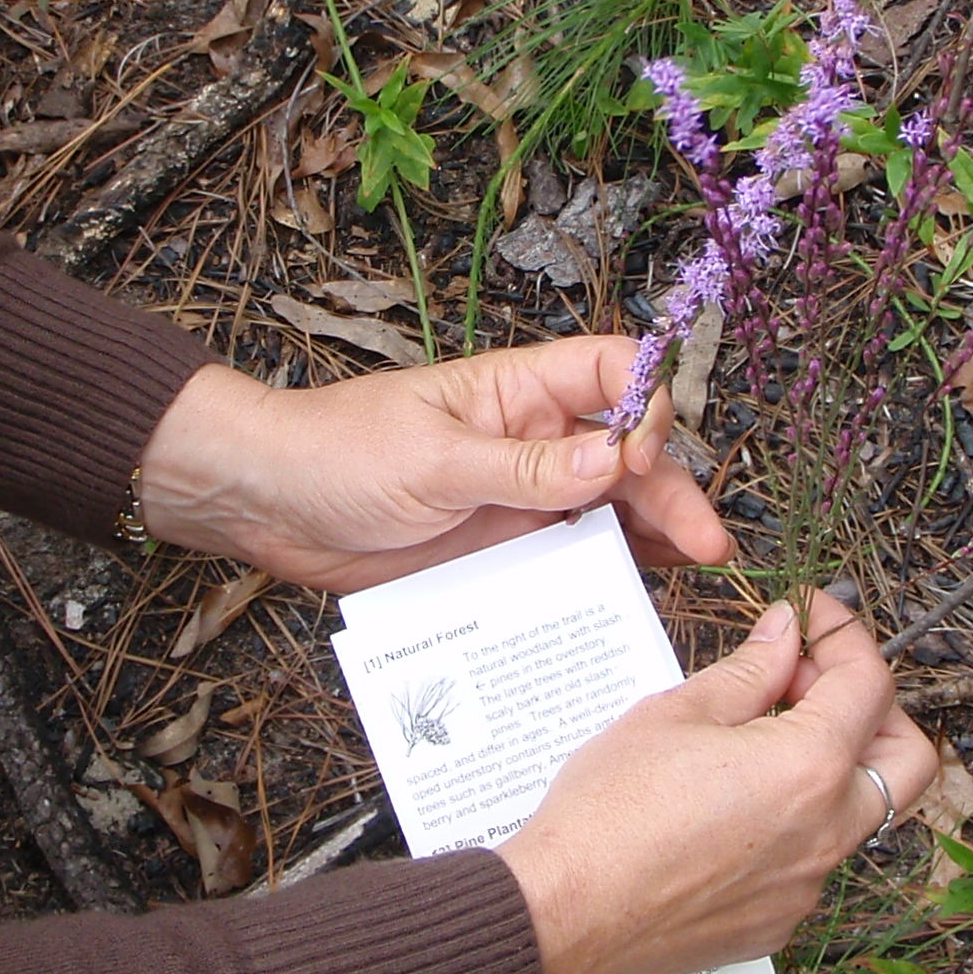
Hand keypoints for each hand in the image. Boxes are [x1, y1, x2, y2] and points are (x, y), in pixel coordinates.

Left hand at [133, 345, 731, 591]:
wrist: (267, 504)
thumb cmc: (335, 454)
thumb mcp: (432, 460)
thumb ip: (525, 465)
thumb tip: (616, 457)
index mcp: (517, 390)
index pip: (612, 371)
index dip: (645, 404)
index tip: (642, 454)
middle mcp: (533, 440)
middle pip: (630, 454)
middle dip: (673, 491)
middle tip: (705, 543)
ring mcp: (522, 498)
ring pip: (611, 512)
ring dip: (654, 537)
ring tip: (692, 573)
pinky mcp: (503, 551)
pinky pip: (568, 562)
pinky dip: (606, 578)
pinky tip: (636, 602)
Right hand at [494, 591, 933, 973]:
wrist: (567, 911)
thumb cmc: (610, 811)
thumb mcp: (678, 713)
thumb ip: (751, 670)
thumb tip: (786, 634)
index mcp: (809, 767)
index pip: (869, 684)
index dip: (843, 637)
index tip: (811, 618)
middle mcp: (827, 832)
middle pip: (906, 759)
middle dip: (876, 710)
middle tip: (811, 684)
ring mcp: (807, 885)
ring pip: (857, 813)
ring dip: (831, 767)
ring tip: (760, 742)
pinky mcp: (777, 922)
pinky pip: (812, 861)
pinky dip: (794, 823)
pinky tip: (733, 806)